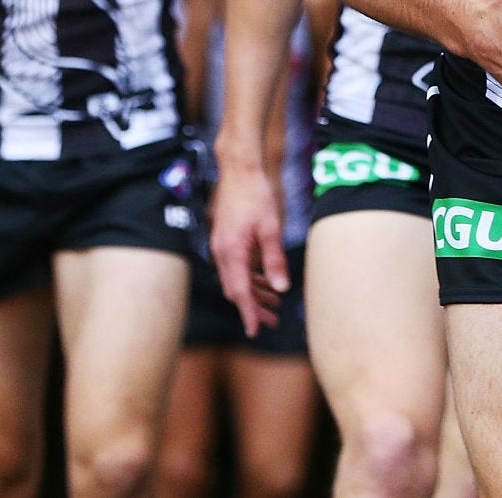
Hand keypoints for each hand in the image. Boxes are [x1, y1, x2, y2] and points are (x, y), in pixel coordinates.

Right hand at [209, 160, 287, 336]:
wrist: (239, 170)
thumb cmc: (257, 195)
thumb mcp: (271, 228)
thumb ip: (274, 259)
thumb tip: (281, 288)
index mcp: (232, 252)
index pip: (240, 292)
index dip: (249, 313)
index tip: (256, 331)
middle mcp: (222, 252)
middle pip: (236, 289)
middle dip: (253, 307)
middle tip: (273, 321)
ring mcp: (221, 246)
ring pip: (236, 279)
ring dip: (253, 292)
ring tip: (274, 305)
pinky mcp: (225, 239)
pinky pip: (235, 266)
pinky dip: (249, 276)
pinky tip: (264, 280)